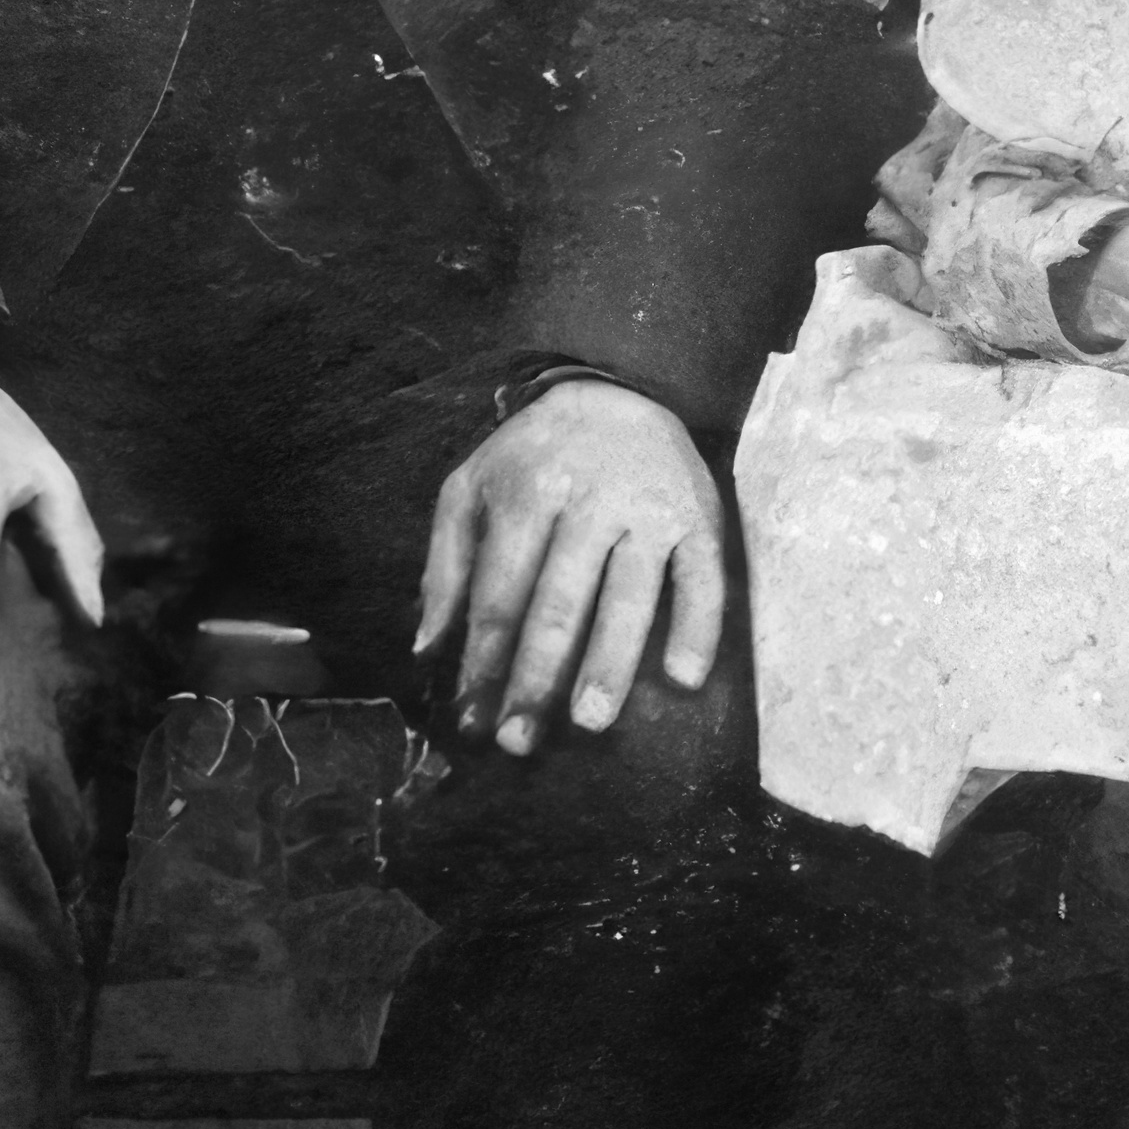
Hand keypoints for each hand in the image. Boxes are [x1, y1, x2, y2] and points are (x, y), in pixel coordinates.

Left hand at [415, 381, 723, 757]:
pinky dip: (697, 627)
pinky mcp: (700, 517)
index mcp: (526, 492)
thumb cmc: (535, 455)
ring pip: (630, 595)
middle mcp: (589, 499)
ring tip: (592, 720)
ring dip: (610, 662)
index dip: (484, 658)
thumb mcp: (470, 487)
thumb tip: (425, 647)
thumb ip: (446, 565)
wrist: (619, 389)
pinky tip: (682, 678)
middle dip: (537, 676)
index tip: (472, 715)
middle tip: (521, 739)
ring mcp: (648, 509)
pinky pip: (703, 578)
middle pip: (560, 601)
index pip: (500, 591)